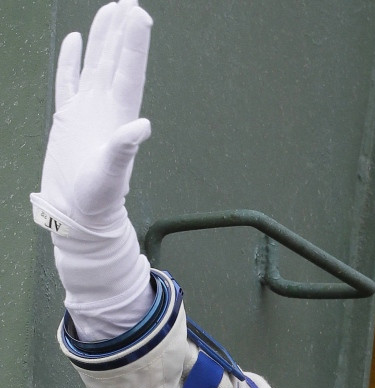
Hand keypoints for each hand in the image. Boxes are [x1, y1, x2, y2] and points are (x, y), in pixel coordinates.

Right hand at [32, 0, 154, 340]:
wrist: (78, 214)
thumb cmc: (97, 199)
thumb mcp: (111, 173)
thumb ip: (124, 149)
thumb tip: (141, 126)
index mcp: (119, 117)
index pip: (128, 71)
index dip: (134, 43)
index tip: (139, 16)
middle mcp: (107, 109)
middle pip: (116, 60)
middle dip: (123, 31)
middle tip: (130, 1)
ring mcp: (87, 111)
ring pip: (95, 64)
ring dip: (103, 38)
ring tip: (111, 8)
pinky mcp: (69, 118)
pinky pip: (69, 81)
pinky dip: (73, 60)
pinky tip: (76, 40)